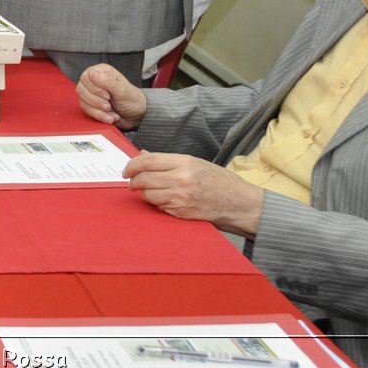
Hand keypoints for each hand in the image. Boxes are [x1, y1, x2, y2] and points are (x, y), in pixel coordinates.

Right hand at [77, 64, 146, 129]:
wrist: (137, 116)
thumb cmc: (133, 99)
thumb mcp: (122, 90)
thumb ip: (106, 81)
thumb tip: (90, 73)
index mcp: (101, 72)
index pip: (85, 77)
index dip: (94, 89)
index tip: (107, 96)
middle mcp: (94, 81)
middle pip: (81, 90)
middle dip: (96, 102)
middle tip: (109, 106)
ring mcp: (91, 94)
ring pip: (83, 102)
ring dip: (98, 111)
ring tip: (111, 113)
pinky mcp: (91, 105)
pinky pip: (87, 111)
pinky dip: (99, 116)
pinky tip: (110, 117)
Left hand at [123, 151, 265, 236]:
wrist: (240, 204)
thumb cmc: (220, 181)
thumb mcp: (195, 163)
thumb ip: (167, 160)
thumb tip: (143, 155)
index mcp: (184, 162)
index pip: (147, 161)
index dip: (132, 165)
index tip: (126, 170)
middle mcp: (181, 179)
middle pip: (143, 178)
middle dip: (133, 181)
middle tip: (132, 182)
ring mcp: (181, 198)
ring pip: (148, 195)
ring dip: (144, 194)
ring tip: (148, 191)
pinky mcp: (182, 213)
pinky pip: (159, 207)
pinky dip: (157, 204)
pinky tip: (164, 200)